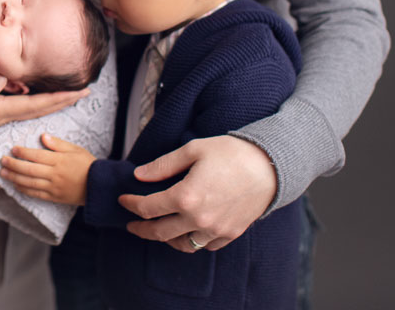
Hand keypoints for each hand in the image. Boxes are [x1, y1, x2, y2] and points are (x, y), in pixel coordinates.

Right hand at [0, 76, 87, 143]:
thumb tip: (2, 81)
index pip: (35, 105)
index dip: (59, 98)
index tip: (81, 92)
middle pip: (38, 108)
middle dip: (63, 101)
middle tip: (85, 92)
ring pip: (29, 109)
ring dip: (50, 101)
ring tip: (67, 94)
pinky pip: (16, 107)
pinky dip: (32, 101)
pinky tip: (34, 97)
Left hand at [0, 133, 93, 204]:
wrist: (99, 186)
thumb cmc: (87, 164)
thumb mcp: (76, 149)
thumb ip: (58, 144)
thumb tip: (42, 136)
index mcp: (59, 160)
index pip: (36, 156)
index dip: (23, 152)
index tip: (13, 149)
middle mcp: (54, 174)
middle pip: (29, 170)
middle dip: (13, 165)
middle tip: (2, 160)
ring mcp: (53, 187)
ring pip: (29, 183)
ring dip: (14, 178)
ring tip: (3, 173)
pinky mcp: (54, 197)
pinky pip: (36, 195)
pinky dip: (24, 190)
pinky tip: (16, 186)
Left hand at [118, 136, 276, 252]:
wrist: (270, 166)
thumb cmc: (231, 153)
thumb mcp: (193, 150)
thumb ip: (162, 165)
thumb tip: (138, 176)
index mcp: (186, 197)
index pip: (148, 208)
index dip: (131, 204)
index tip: (124, 199)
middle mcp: (199, 219)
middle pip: (160, 233)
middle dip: (140, 229)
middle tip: (131, 225)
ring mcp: (216, 230)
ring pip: (182, 244)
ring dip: (166, 238)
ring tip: (159, 228)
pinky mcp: (230, 233)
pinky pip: (205, 245)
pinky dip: (192, 240)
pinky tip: (187, 229)